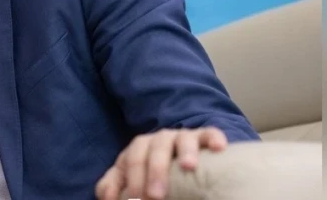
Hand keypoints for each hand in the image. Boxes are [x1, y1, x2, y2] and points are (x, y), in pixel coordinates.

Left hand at [95, 127, 227, 199]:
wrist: (178, 156)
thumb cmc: (150, 171)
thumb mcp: (130, 176)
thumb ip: (113, 184)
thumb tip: (107, 197)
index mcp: (139, 147)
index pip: (133, 161)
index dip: (133, 181)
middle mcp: (160, 139)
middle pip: (155, 150)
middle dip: (155, 172)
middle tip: (155, 195)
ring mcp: (183, 137)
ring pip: (183, 139)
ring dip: (186, 152)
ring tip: (189, 166)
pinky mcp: (204, 137)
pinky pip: (210, 133)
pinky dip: (214, 137)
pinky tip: (219, 148)